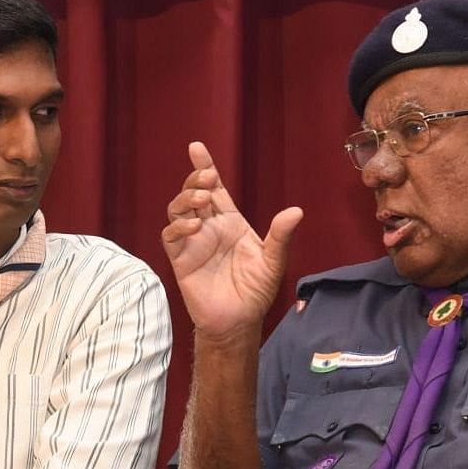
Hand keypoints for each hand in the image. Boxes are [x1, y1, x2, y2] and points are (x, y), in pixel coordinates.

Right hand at [160, 141, 302, 339]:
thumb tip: (296, 211)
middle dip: (196, 179)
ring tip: (202, 199)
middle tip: (208, 178)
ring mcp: (193, 242)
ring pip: (178, 209)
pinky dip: (179, 226)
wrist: (237, 321)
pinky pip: (171, 235)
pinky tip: (194, 226)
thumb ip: (280, 236)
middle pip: (194, 192)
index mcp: (230, 222)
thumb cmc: (255, 291)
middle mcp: (209, 228)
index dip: (205, 166)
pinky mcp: (180, 259)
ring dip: (186, 199)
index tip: (196, 147)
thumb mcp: (273, 262)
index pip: (215, 188)